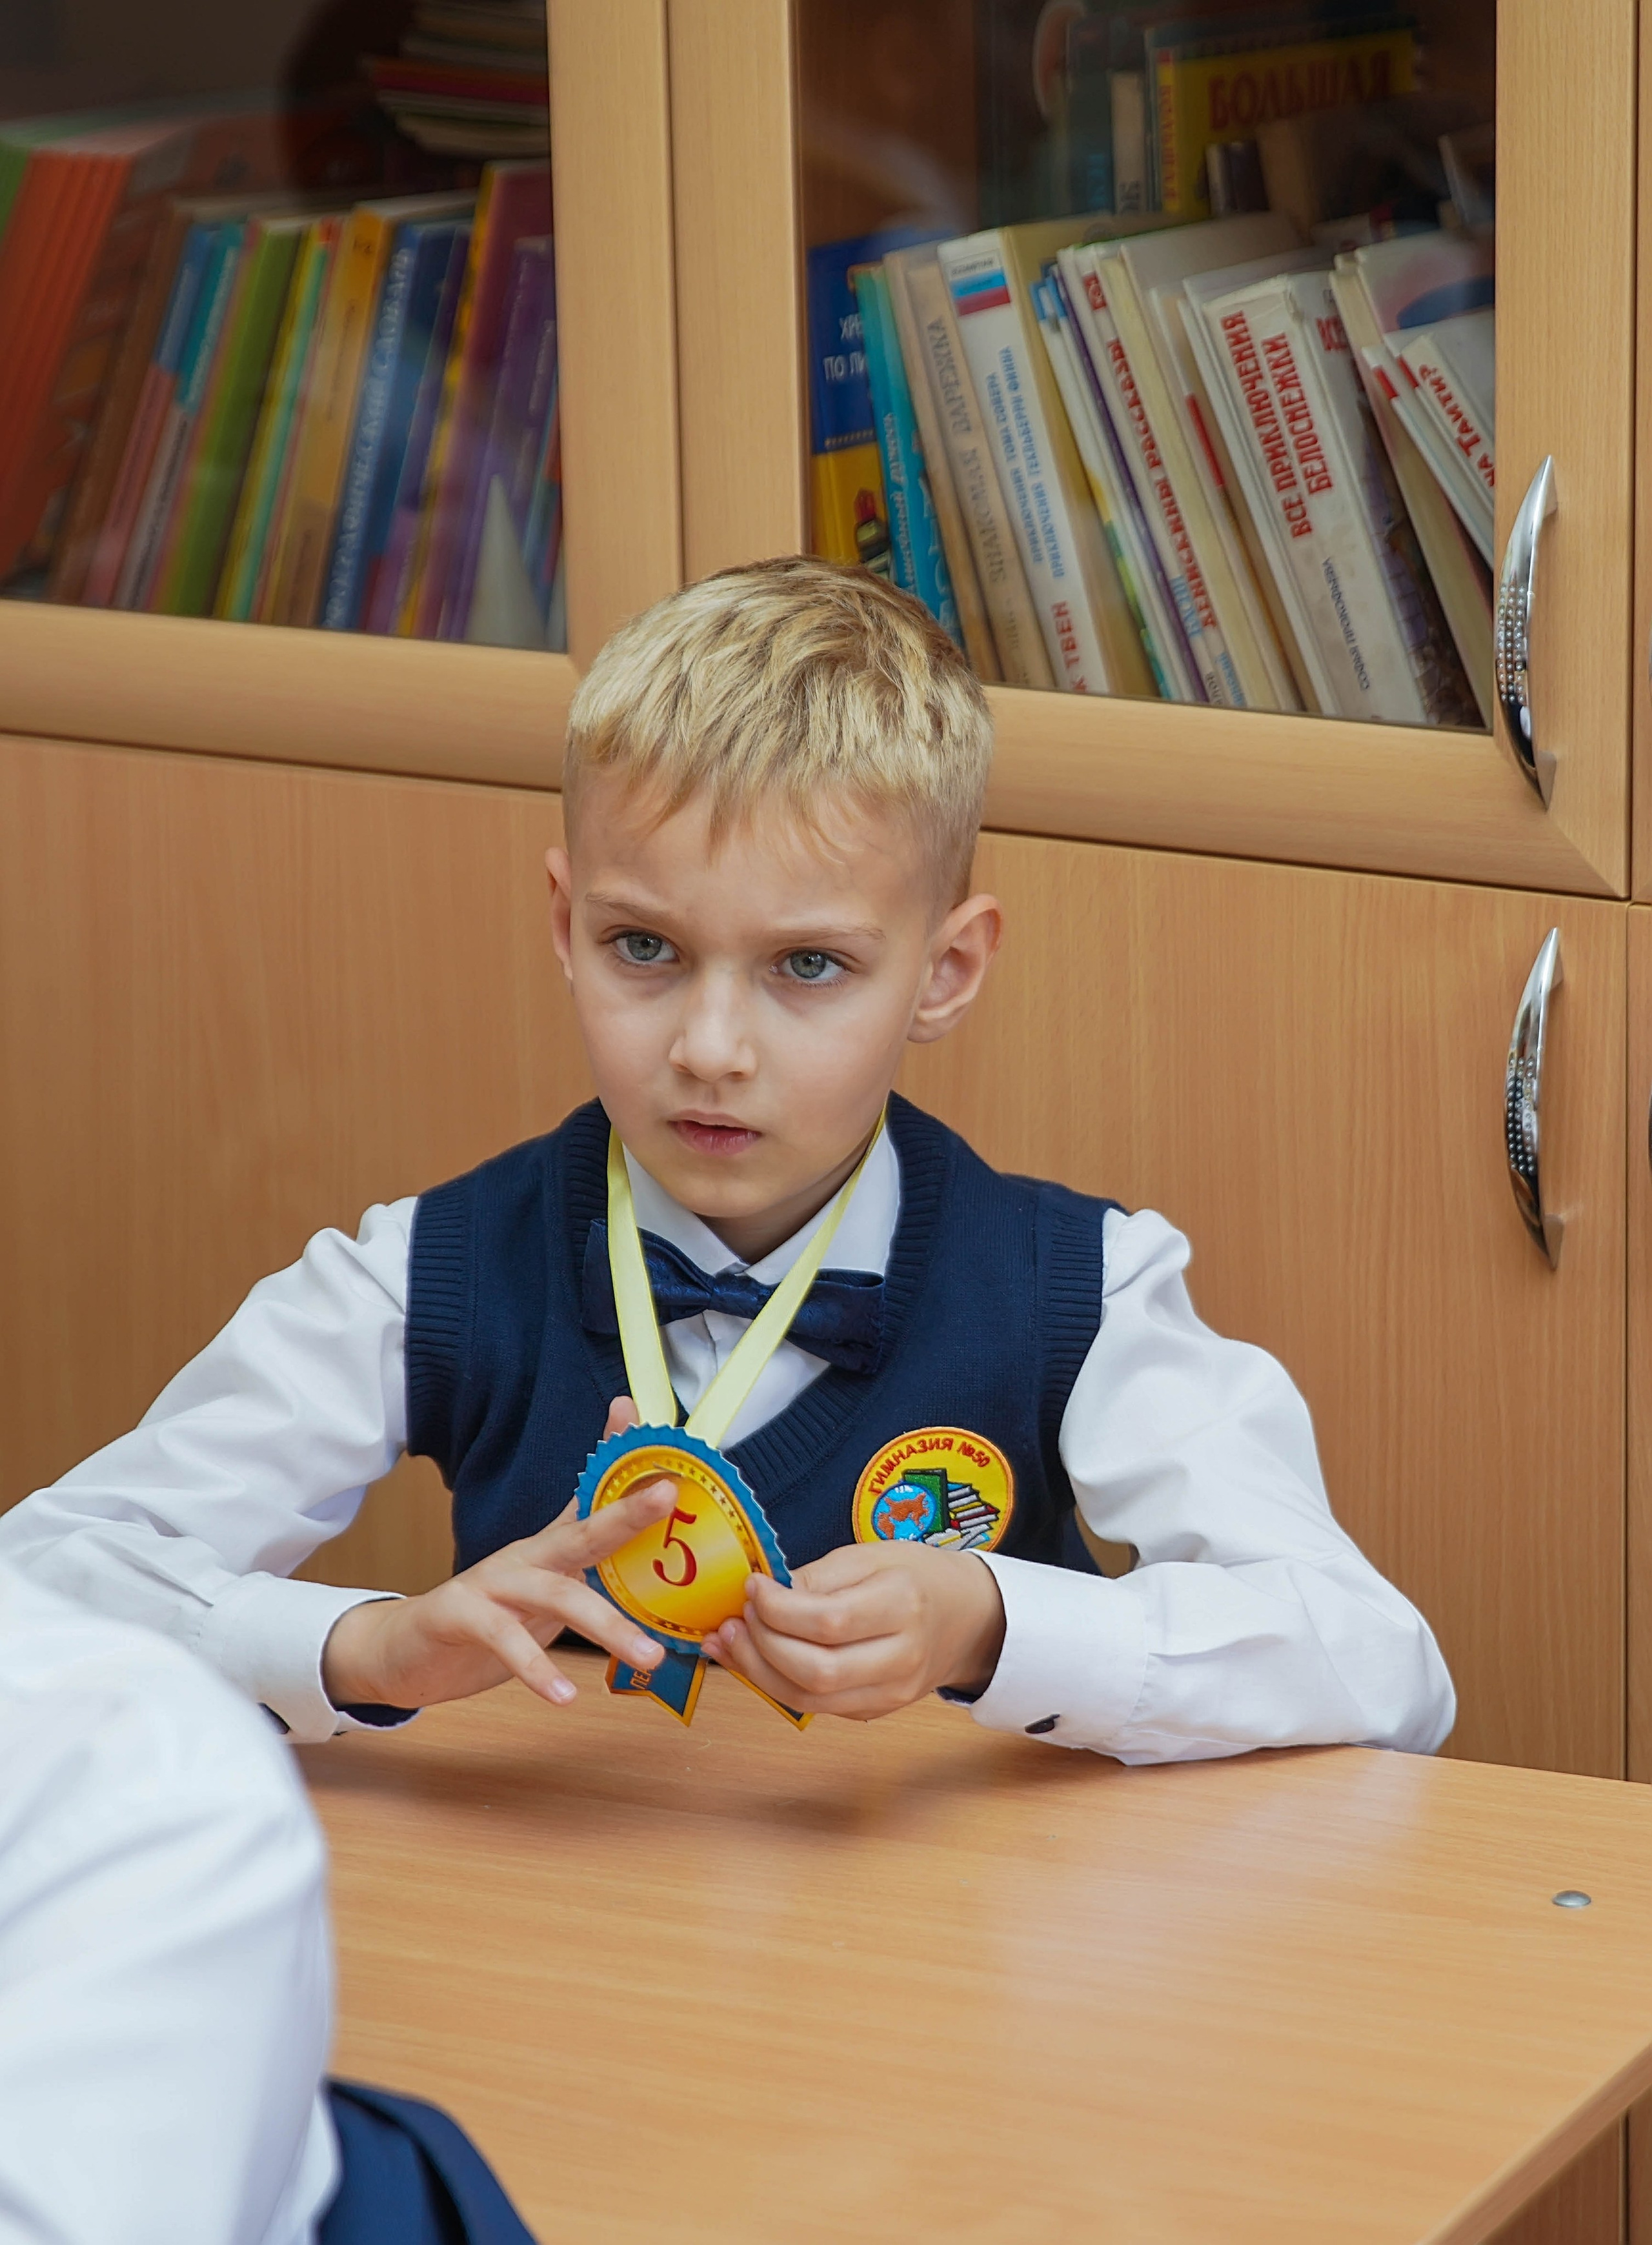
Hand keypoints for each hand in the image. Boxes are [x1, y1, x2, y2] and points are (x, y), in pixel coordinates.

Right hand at [322, 1397, 670, 1712]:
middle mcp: (525, 1557)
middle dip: (625, 1511)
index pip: (587, 1496)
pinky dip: (537, 1669)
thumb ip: (583, 1567)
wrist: (406, 1650)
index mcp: (549, 1549)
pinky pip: (505, 1640)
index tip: (633, 1410)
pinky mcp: (461, 1616)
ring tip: (650, 1654)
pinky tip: (564, 1695)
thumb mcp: (542, 1589)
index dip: (611, 1451)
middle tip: (667, 1497)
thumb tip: (634, 1548)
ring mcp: (491, 1584)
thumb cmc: (488, 1619)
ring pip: (556, 1594)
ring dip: (606, 1625)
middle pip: (580, 1530)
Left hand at [700, 1540, 1005, 1720]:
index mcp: (903, 1605)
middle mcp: (902, 1658)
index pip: (829, 1621)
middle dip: (761, 1646)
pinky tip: (753, 1660)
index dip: (778, 1609)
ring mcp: (891, 1693)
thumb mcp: (872, 1555)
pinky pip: (817, 1707)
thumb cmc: (917, 1577)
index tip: (752, 1587)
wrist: (969, 1619)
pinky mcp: (876, 1712)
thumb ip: (820, 1576)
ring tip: (730, 1642)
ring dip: (758, 1672)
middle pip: (816, 1670)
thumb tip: (765, 1595)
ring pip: (810, 1700)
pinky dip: (777, 1685)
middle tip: (734, 1618)